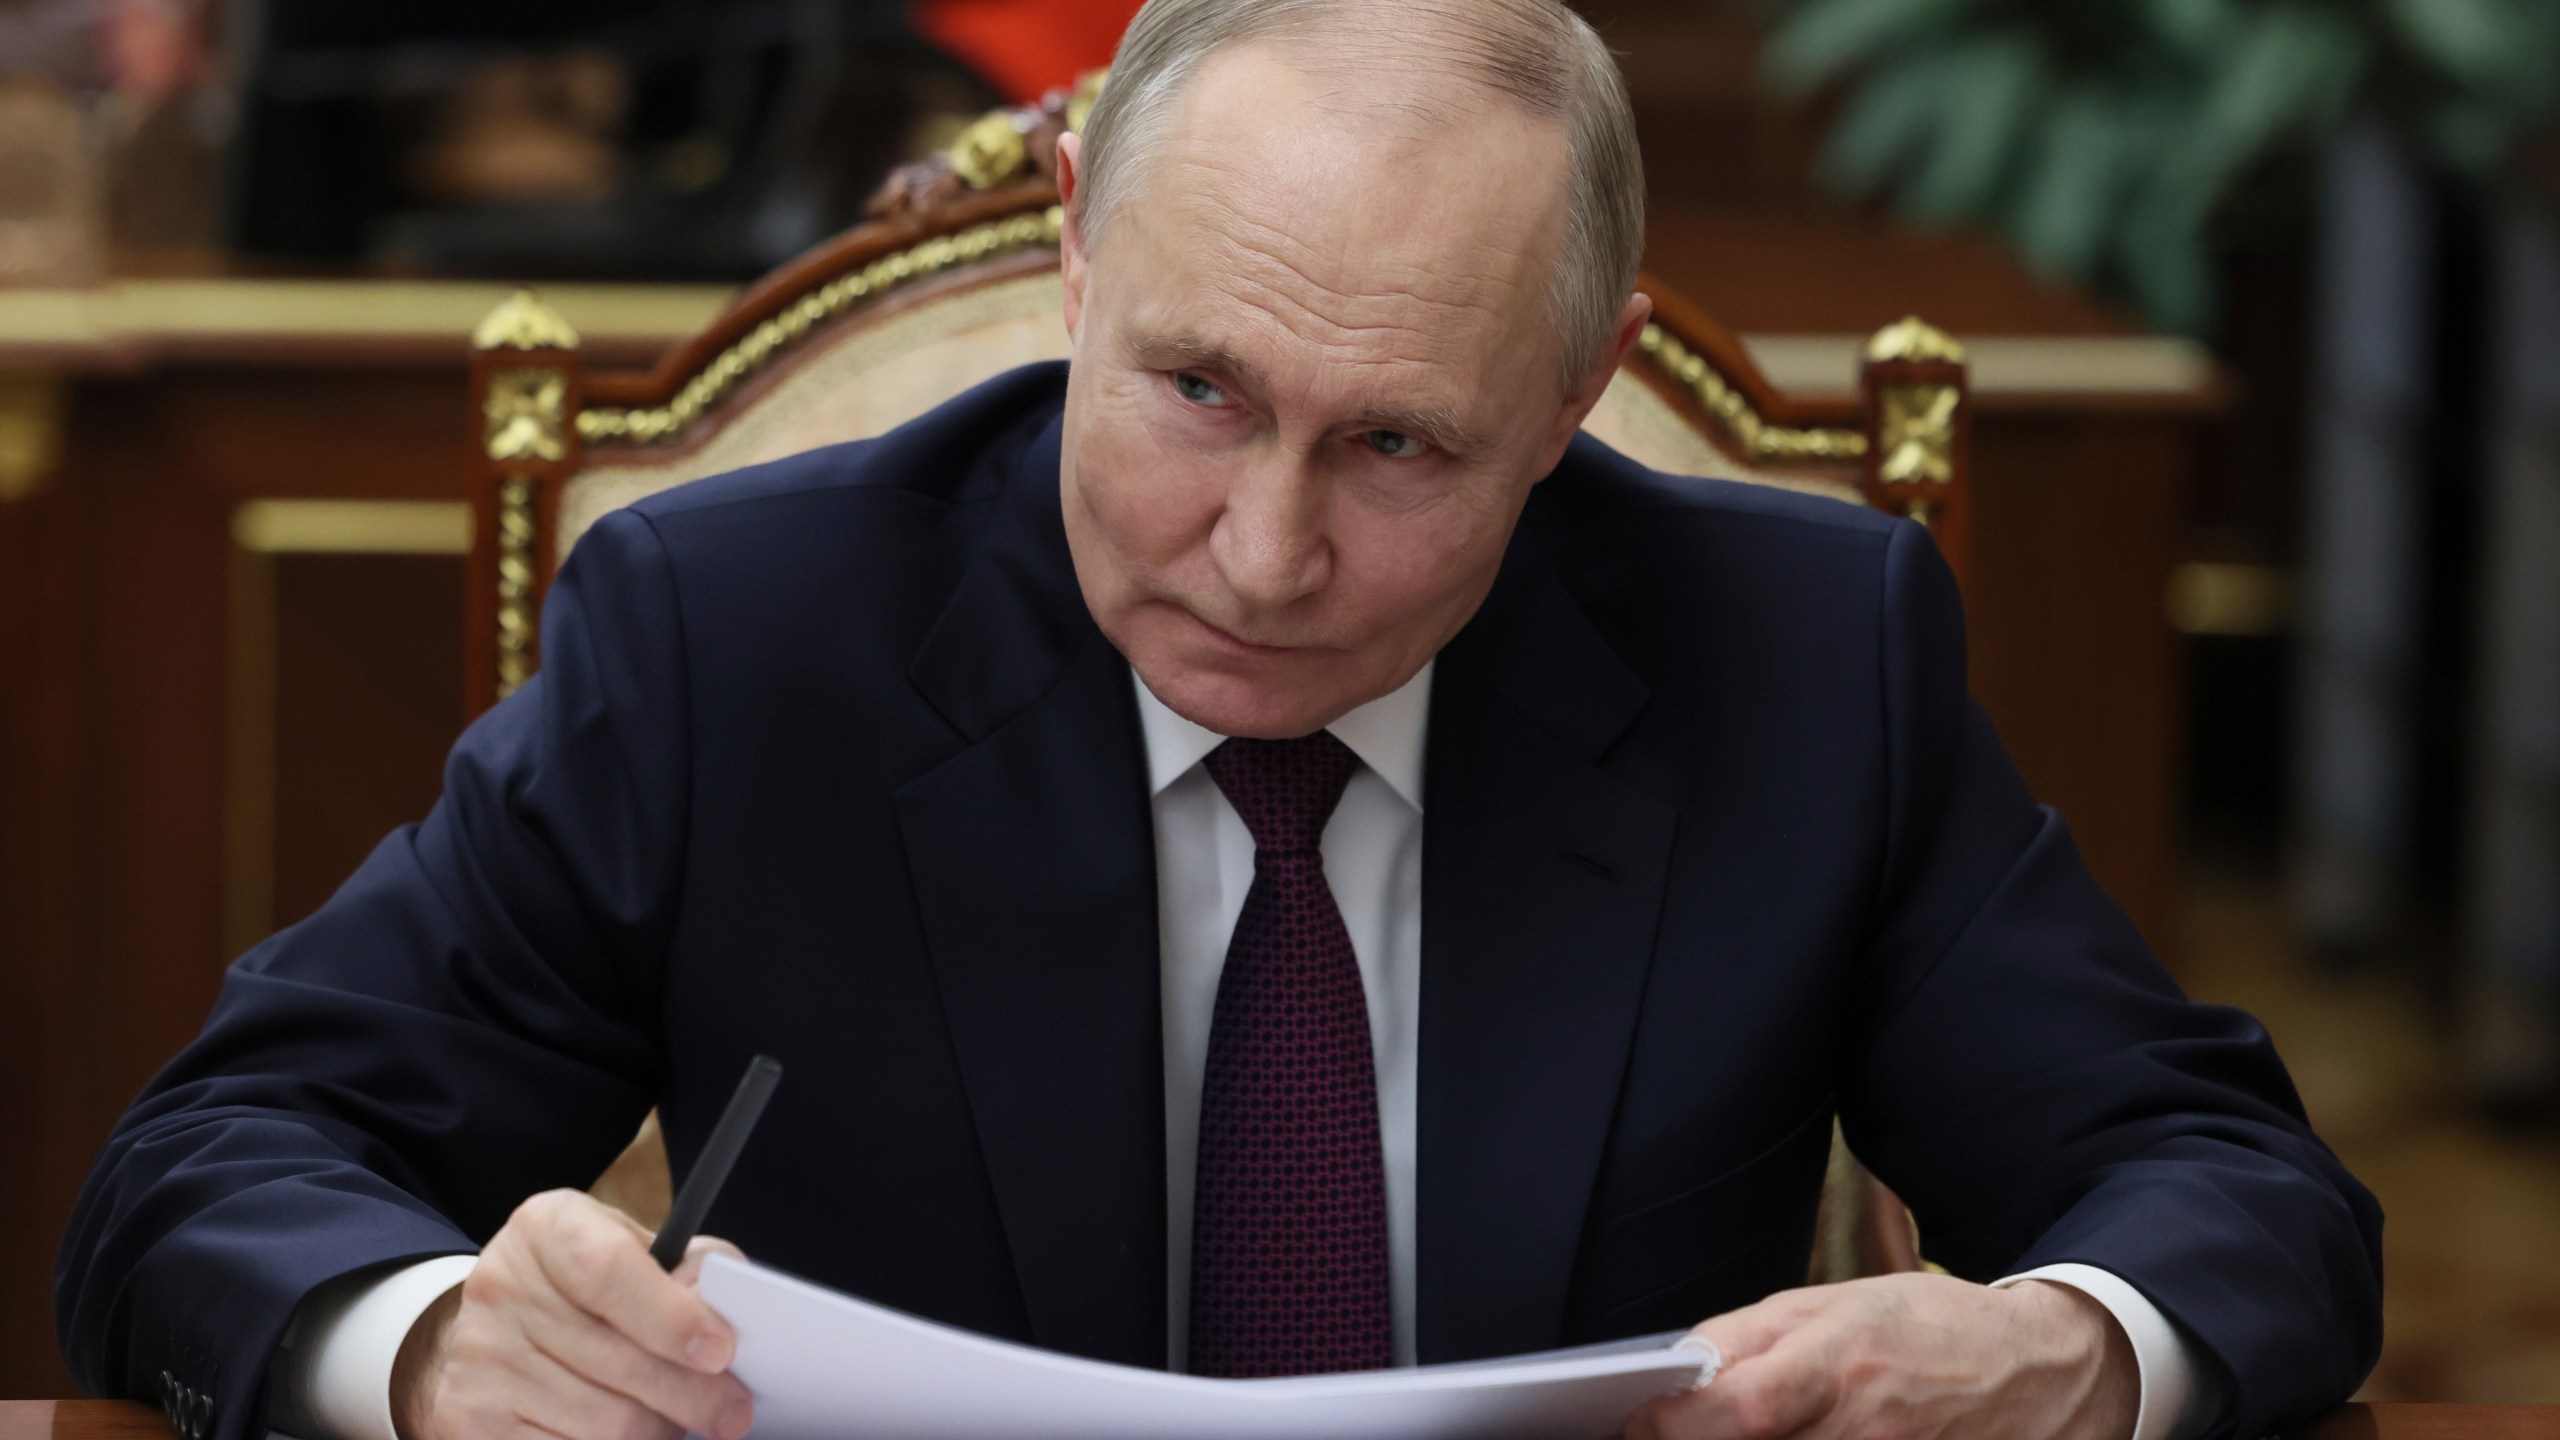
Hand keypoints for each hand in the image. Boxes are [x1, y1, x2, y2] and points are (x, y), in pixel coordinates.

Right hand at [392, 1189, 753, 1439]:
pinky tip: (633, 1435)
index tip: (720, 1351)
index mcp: (546, 1229)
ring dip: (659, 1430)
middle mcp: (502, 1288)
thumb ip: (686, 1268)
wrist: (495, 1324)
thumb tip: (722, 1316)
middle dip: (692, 1395)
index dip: (672, 1317)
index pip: (608, 1271)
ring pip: (606, 1423)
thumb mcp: (632, 1248)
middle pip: (619, 1362)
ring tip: (675, 1418)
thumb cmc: (585, 1283)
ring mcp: (481, 1359)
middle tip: (732, 1411)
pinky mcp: (471, 1421)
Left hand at [1622, 1274, 2136, 1439]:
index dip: (1667, 1427)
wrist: (2044, 1373)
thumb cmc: (1931, 1329)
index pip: (1730, 1415)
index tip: (1637, 1424)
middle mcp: (1859, 1433)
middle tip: (1674, 1435)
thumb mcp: (1833, 1301)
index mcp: (1834, 1367)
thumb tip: (1674, 1373)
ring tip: (1730, 1439)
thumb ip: (1743, 1339)